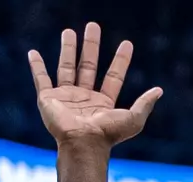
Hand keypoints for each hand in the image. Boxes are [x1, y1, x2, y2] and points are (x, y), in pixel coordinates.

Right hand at [28, 24, 162, 148]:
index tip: (127, 43)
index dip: (121, 60)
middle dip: (90, 46)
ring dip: (67, 49)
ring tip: (68, 31)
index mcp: (103, 104)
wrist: (82, 144)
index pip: (114, 76)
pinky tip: (33, 53)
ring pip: (66, 68)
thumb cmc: (107, 135)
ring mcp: (65, 99)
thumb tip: (159, 90)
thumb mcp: (133, 119)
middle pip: (88, 66)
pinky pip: (41, 79)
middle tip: (93, 26)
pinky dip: (36, 66)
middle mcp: (84, 99)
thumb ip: (145, 104)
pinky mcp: (48, 100)